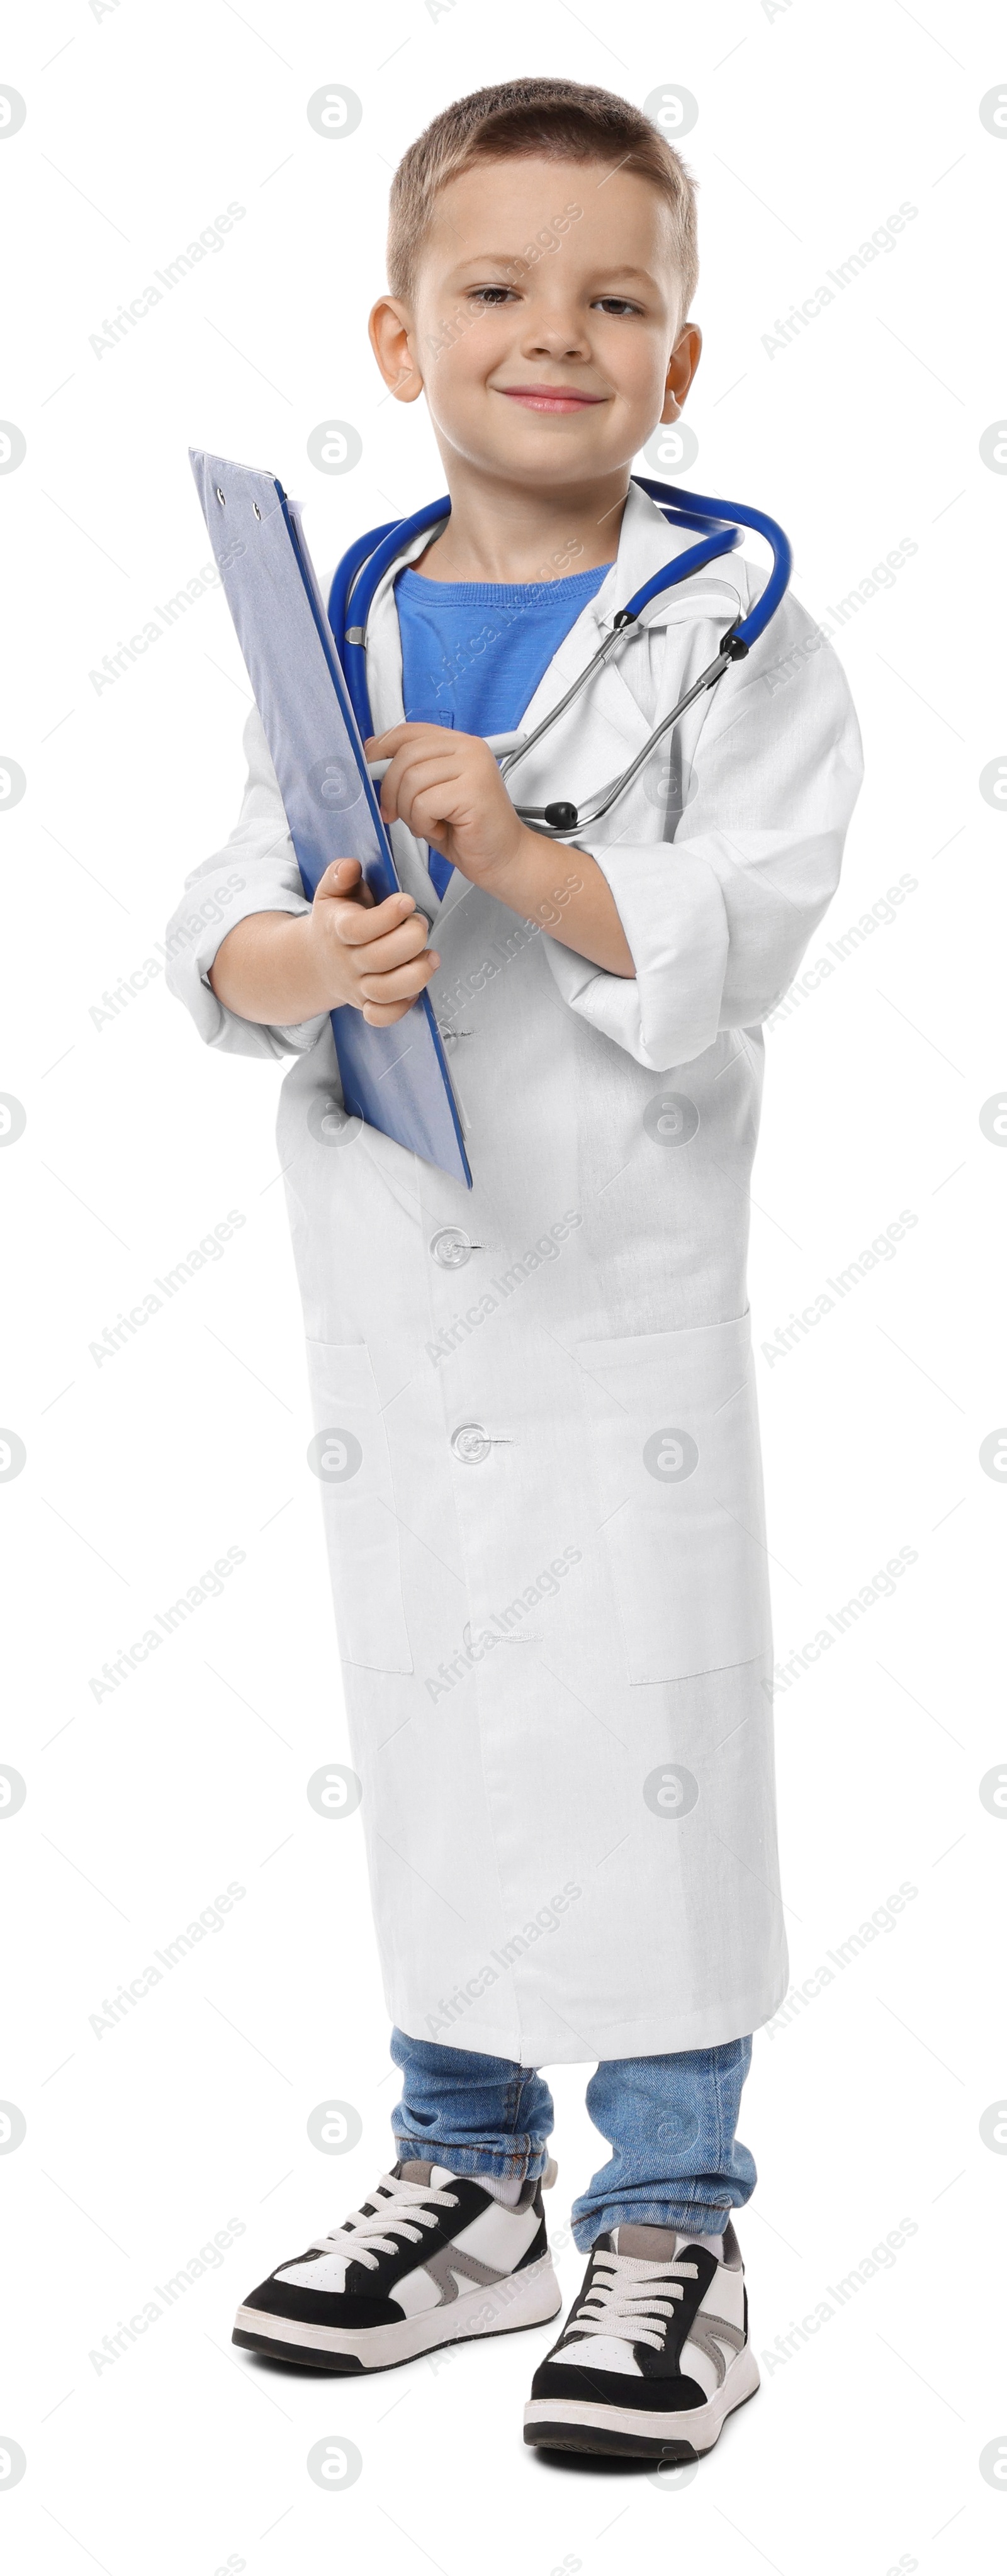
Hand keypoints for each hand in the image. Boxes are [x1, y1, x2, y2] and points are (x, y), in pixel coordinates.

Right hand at [307, 857, 439, 1024]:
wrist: (317, 960)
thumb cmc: (336, 920)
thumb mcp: (331, 891)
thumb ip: (339, 875)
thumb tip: (351, 866)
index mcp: (337, 929)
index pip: (358, 928)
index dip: (387, 916)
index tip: (407, 901)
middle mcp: (347, 961)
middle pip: (378, 959)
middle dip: (410, 939)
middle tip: (420, 924)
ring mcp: (357, 986)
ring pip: (384, 992)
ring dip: (415, 976)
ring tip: (431, 957)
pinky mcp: (366, 1004)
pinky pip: (381, 1017)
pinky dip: (401, 1007)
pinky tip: (415, 988)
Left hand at [366, 723, 529, 893]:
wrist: (502, 859)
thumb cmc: (468, 831)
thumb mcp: (430, 793)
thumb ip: (408, 772)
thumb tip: (373, 760)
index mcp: (458, 744)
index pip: (409, 732)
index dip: (382, 748)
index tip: (369, 767)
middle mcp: (469, 748)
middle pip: (406, 755)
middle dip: (390, 790)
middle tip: (394, 812)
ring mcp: (474, 766)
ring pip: (412, 780)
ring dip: (409, 811)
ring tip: (427, 823)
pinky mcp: (473, 790)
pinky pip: (424, 803)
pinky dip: (423, 823)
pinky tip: (440, 829)